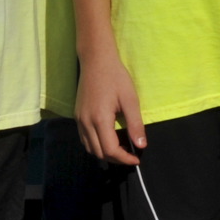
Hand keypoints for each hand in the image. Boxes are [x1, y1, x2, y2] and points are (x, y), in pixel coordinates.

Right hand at [76, 48, 146, 164]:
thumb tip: (141, 145)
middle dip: (116, 159)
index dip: (124, 158)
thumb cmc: (116, 77)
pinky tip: (108, 140)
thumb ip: (135, 124)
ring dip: (105, 153)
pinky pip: (84, 138)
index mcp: (99, 119)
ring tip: (121, 150)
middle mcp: (86, 122)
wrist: (96, 60)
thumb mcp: (130, 100)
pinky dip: (96, 145)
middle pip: (98, 152)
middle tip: (131, 156)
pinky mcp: (77, 115)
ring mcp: (79, 119)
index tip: (137, 159)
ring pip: (89, 147)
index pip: (110, 149)